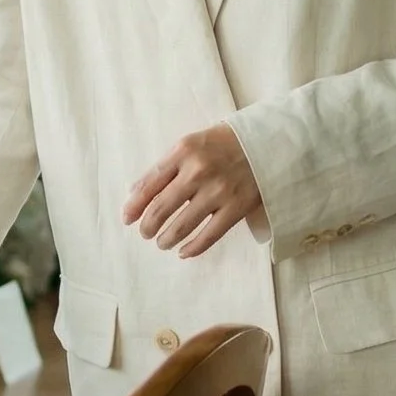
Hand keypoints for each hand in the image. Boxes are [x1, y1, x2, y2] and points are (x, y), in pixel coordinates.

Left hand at [121, 122, 262, 257]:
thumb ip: (166, 166)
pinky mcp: (236, 208)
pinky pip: (209, 236)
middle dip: (148, 226)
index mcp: (183, 152)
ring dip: (166, 239)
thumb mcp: (190, 144)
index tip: (127, 218)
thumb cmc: (223, 144)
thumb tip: (136, 194)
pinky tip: (183, 252)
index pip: (149, 184)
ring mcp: (218, 191)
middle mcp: (198, 171)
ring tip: (162, 242)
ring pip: (182, 226)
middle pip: (161, 208)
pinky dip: (192, 248)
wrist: (268, 143)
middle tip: (145, 233)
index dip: (135, 205)